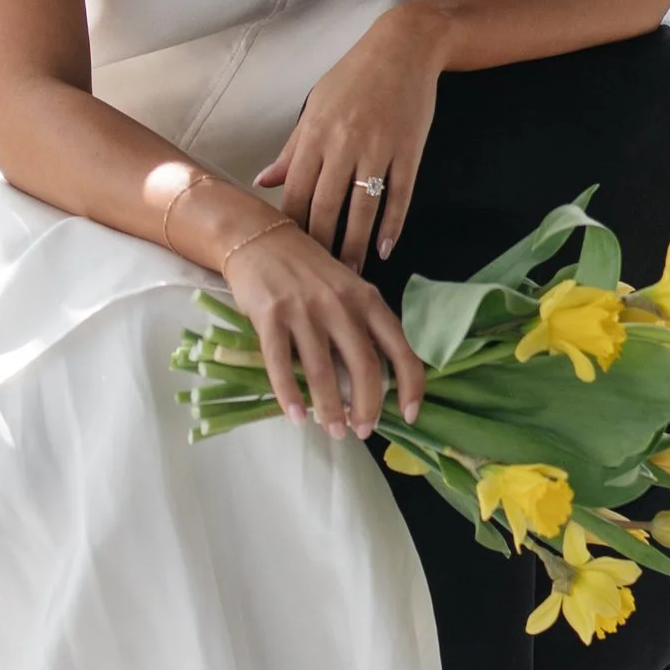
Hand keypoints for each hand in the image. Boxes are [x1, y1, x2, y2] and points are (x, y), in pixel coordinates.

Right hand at [222, 220, 426, 440]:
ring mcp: (304, 309)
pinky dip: (290, 396)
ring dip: (330, 409)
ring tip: (334, 430)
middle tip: (363, 431)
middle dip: (367, 407)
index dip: (410, 386)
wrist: (260, 238)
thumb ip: (362, 325)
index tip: (409, 415)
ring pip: (323, 372)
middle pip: (364, 366)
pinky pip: (281, 364)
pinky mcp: (270, 315)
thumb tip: (373, 381)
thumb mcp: (347, 288)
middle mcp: (340, 304)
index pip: (400, 347)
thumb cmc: (307, 270)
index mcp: (367, 298)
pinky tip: (296, 417)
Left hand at [255, 4, 446, 271]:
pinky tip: (386, 249)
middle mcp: (342, 144)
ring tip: (351, 275)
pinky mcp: (408, 149)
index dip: (291, 227)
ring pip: (361, 208)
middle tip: (317, 280)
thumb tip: (263, 181)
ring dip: (355, 245)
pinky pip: (399, 194)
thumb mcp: (315, 106)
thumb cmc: (354, 77)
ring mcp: (377, 147)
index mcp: (314, 134)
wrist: (402, 47)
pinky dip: (392, 224)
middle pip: (325, 206)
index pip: (296, 192)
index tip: (286, 255)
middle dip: (320, 246)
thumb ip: (292, 149)